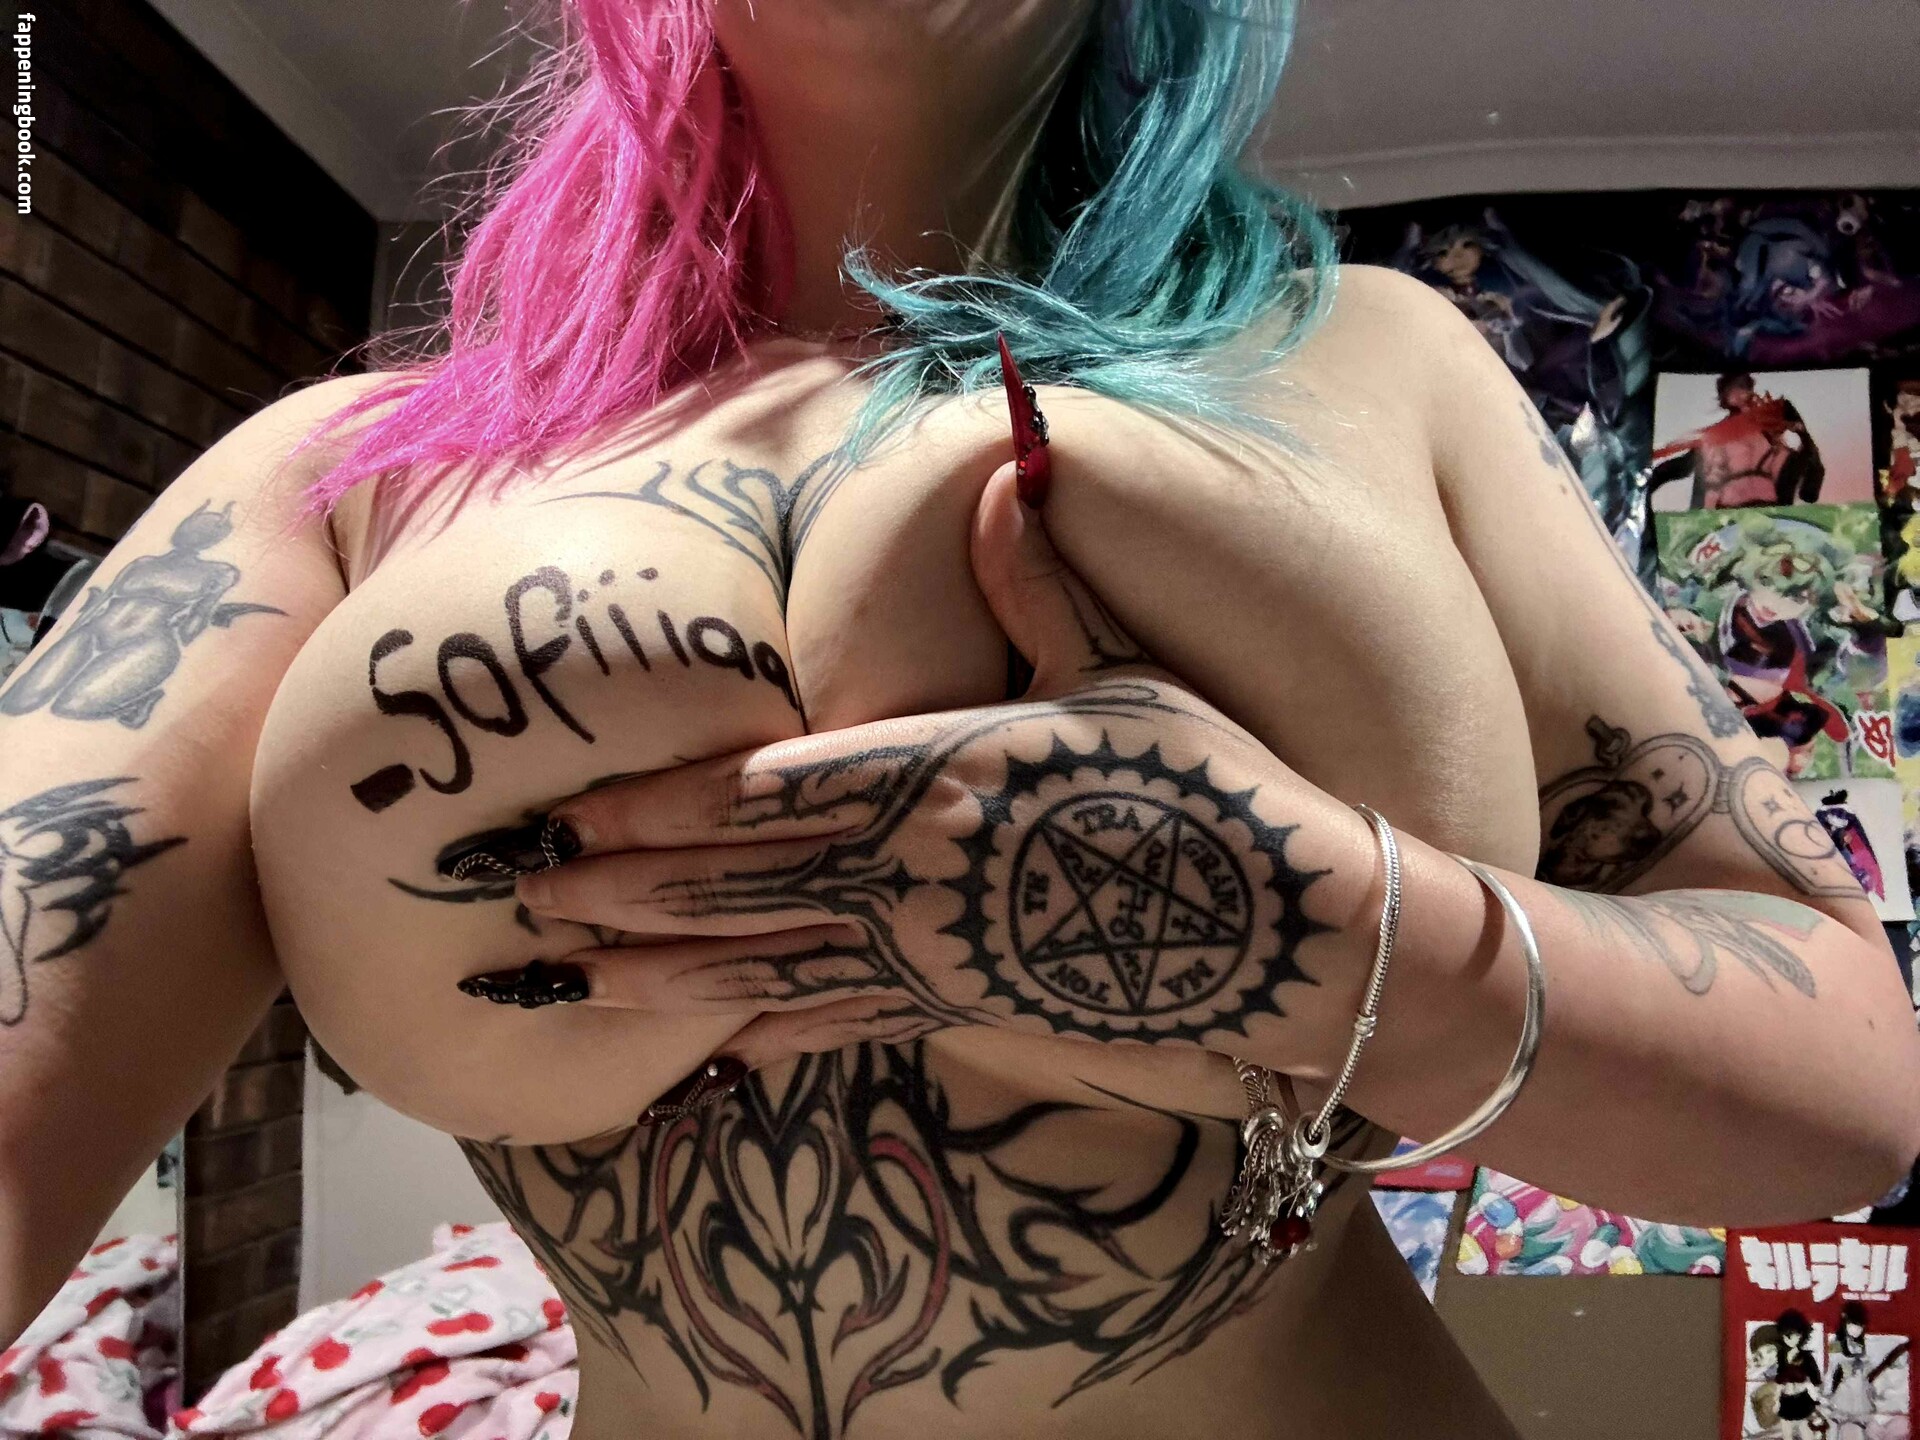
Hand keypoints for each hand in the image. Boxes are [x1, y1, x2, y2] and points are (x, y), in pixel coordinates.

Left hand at [515, 464, 1372, 1074]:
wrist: (1293, 935)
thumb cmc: (1214, 785)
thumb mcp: (1123, 670)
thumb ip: (1036, 583)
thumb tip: (1005, 467)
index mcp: (940, 767)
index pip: (765, 792)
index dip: (660, 807)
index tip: (575, 811)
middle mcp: (917, 868)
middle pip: (737, 881)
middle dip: (623, 888)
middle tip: (521, 895)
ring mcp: (937, 954)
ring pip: (767, 965)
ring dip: (660, 971)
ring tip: (569, 976)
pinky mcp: (971, 1014)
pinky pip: (848, 1024)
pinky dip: (771, 1034)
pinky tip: (710, 1049)